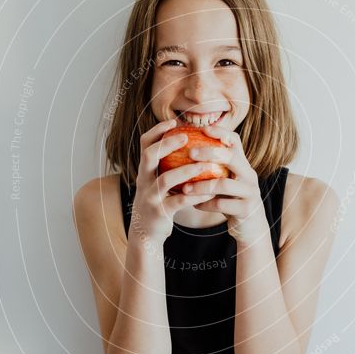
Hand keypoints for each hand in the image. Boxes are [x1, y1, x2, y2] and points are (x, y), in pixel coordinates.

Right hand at [132, 119, 218, 244]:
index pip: (144, 144)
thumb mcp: (157, 181)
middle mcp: (143, 180)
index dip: (156, 130)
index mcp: (144, 170)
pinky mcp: (160, 212)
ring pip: (166, 179)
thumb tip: (189, 142)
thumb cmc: (159, 201)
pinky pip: (180, 201)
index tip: (173, 122)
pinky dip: (196, 196)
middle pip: (149, 156)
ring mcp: (151, 197)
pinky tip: (210, 192)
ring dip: (186, 170)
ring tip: (204, 164)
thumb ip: (167, 165)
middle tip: (186, 137)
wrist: (147, 232)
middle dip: (167, 144)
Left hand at [180, 125, 269, 246]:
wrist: (251, 227)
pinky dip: (205, 204)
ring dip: (201, 186)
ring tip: (184, 188)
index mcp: (242, 164)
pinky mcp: (246, 210)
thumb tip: (184, 149)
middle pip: (231, 157)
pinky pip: (222, 205)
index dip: (220, 132)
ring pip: (224, 184)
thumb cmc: (231, 200)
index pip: (235, 141)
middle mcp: (249, 175)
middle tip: (189, 153)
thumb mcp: (225, 180)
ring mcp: (249, 192)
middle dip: (209, 153)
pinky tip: (193, 204)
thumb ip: (213, 167)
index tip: (202, 129)